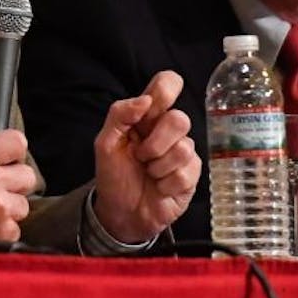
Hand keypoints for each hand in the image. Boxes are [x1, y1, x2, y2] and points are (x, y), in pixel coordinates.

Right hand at [0, 110, 38, 240]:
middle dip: (13, 180)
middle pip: (27, 174)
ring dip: (9, 205)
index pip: (17, 141)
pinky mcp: (4, 232)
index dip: (12, 148)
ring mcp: (0, 209)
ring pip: (23, 202)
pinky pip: (16, 225)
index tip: (6, 156)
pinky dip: (4, 226)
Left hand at [92, 70, 200, 243]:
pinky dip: (165, 184)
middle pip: (179, 119)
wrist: (121, 212)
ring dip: (158, 167)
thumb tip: (145, 100)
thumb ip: (119, 115)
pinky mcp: (192, 175)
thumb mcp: (105, 143)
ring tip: (148, 173)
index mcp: (147, 116)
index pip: (167, 85)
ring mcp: (183, 152)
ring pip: (183, 148)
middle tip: (140, 156)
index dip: (167, 87)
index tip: (155, 103)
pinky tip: (159, 188)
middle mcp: (168, 130)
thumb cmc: (113, 174)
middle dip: (155, 143)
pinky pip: (185, 173)